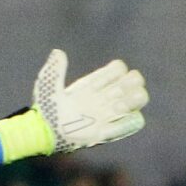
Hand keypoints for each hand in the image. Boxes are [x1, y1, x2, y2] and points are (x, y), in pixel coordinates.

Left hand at [32, 49, 147, 153]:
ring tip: (116, 108)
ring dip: (134, 100)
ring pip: (140, 98)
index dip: (113, 73)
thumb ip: (55, 70)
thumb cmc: (46, 110)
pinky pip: (136, 121)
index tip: (94, 85)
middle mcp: (106, 97)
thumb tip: (57, 52)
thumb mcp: (48, 86)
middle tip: (112, 95)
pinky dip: (131, 121)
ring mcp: (110, 114)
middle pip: (135, 80)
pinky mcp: (110, 132)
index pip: (119, 68)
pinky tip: (112, 124)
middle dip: (130, 83)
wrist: (45, 133)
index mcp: (95, 84)